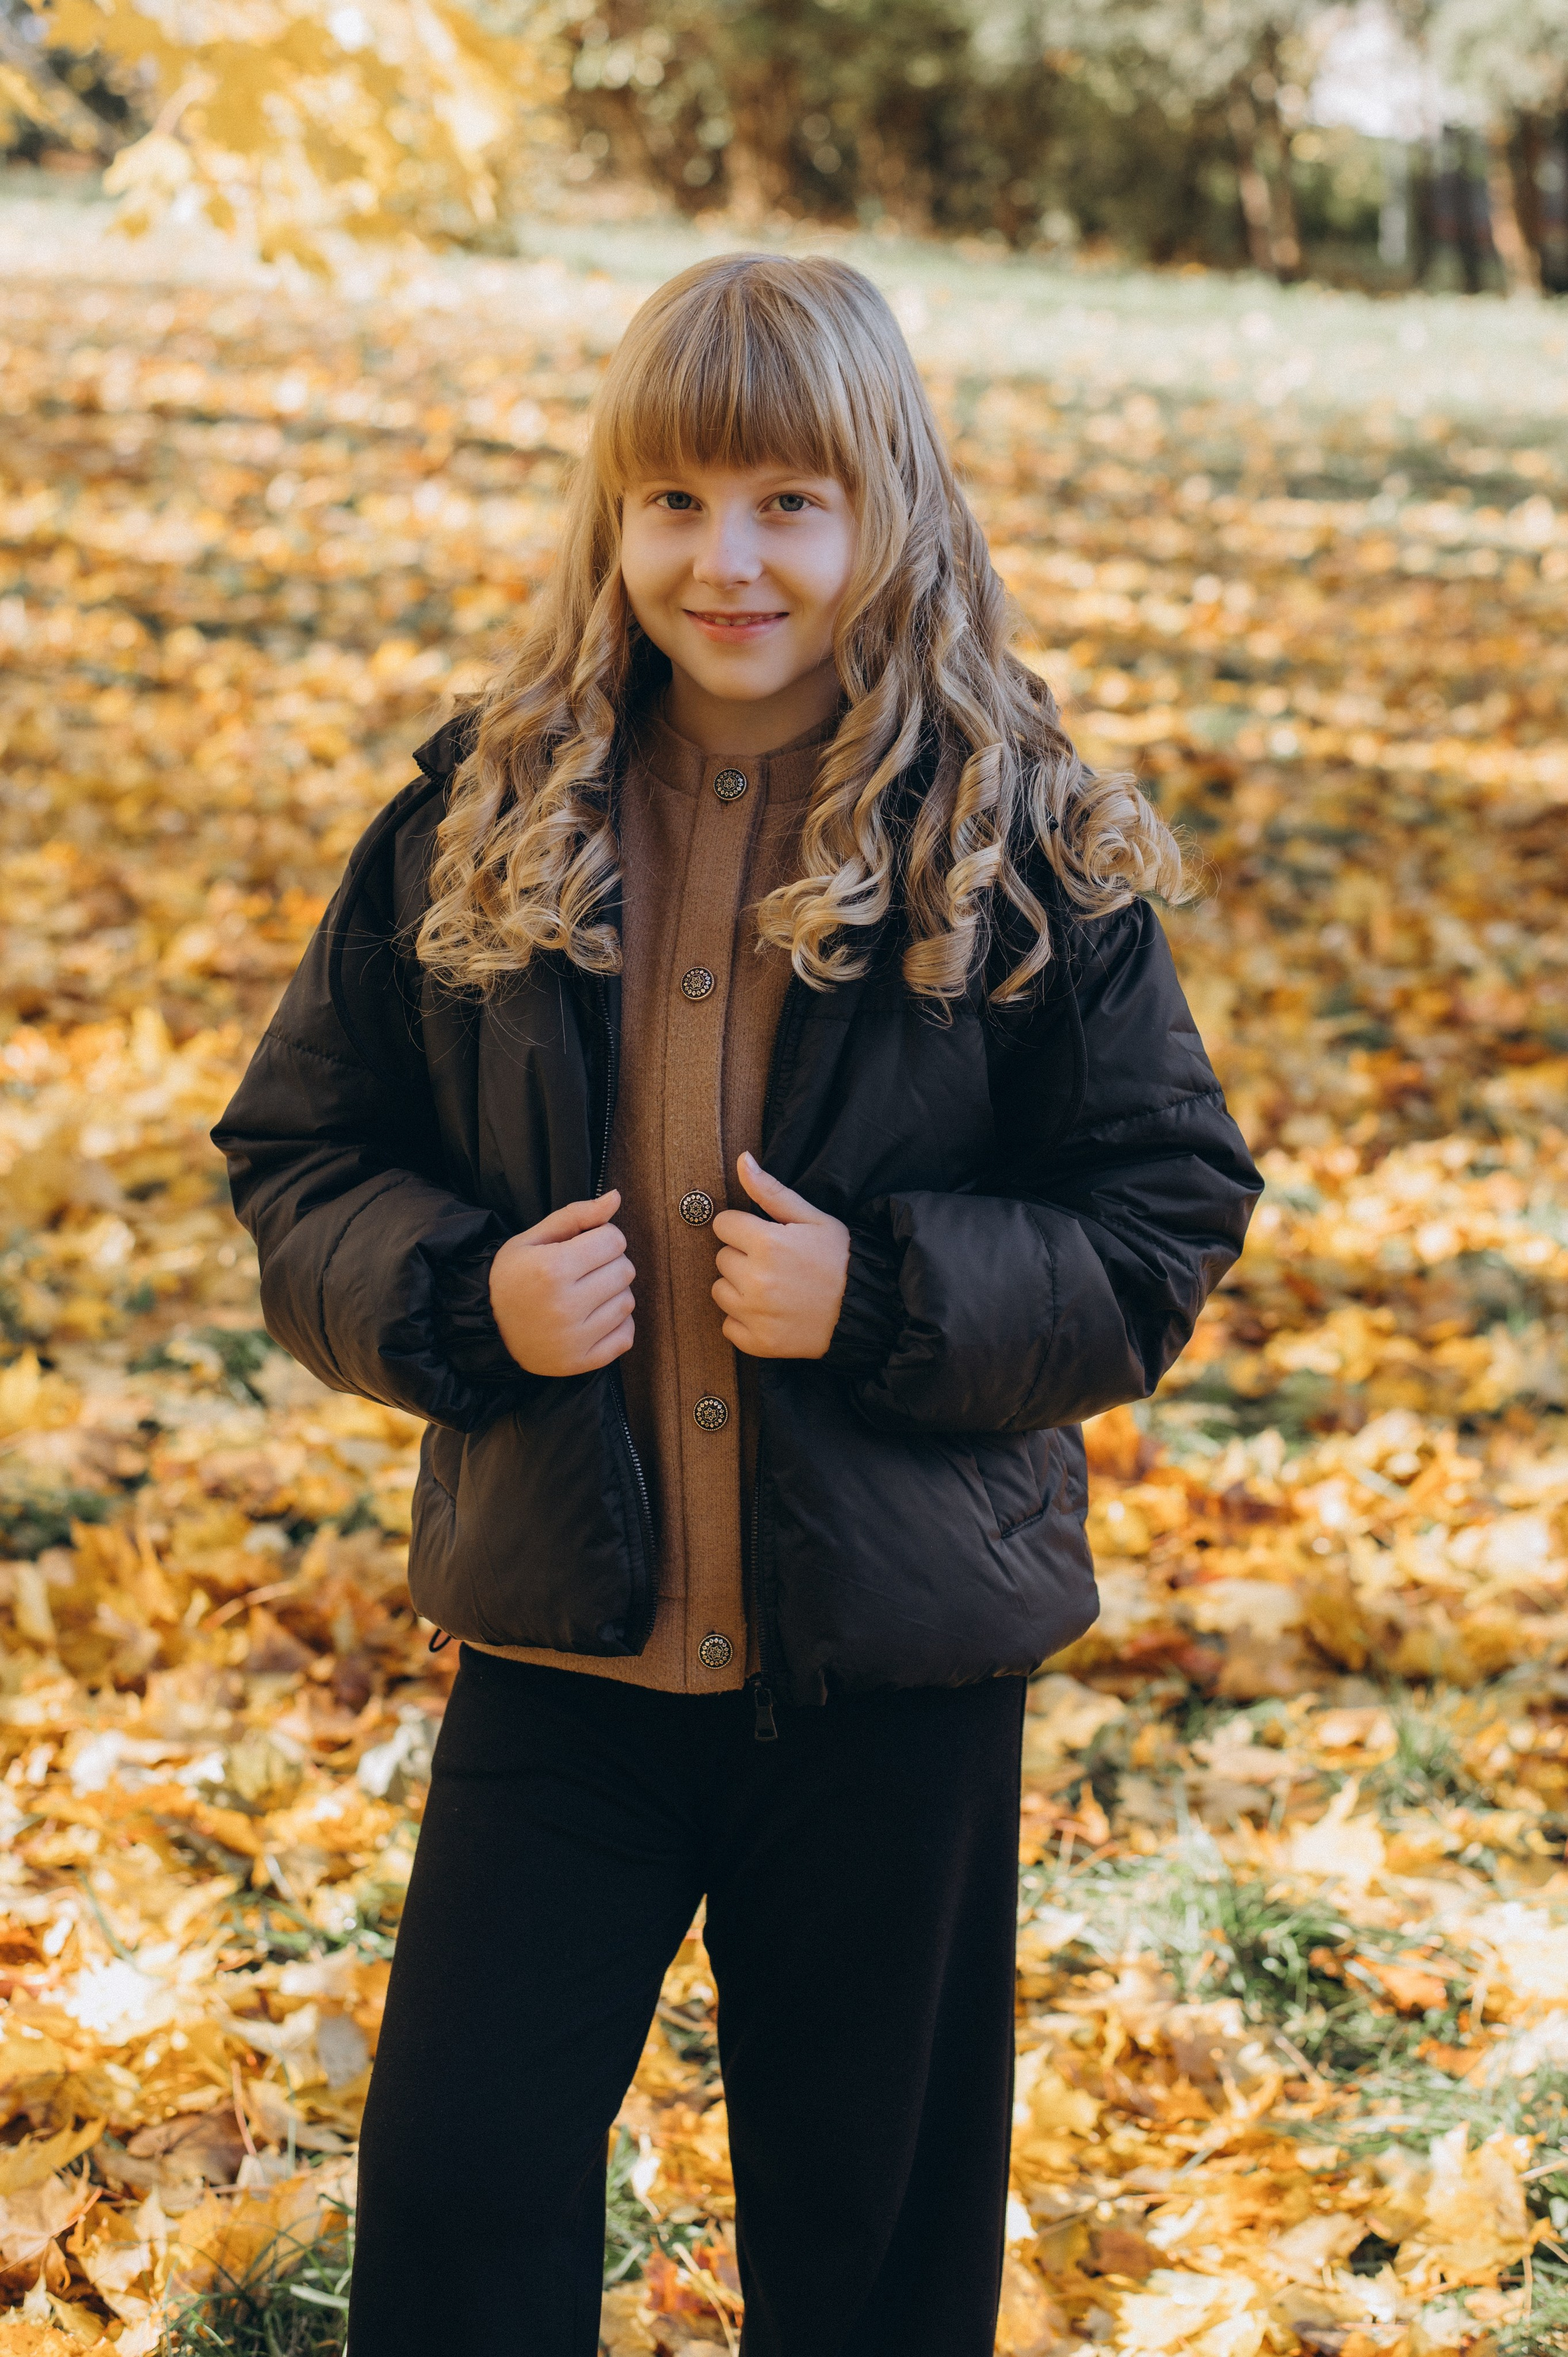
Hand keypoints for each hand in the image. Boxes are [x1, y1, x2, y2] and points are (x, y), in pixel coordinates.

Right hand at [488, 1191, 634, 1376]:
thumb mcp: (534, 1238)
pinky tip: (592, 1318)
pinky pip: (626, 1337)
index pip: (614, 1240)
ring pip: (627, 1303)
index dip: (602, 1237)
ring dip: (613, 1293)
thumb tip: (616, 1197)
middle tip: (584, 1270)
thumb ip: (577, 1215)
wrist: (486, 1327)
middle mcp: (565, 1306)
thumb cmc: (511, 1277)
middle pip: (625, 1270)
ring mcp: (574, 1339)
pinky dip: (617, 1325)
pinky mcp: (580, 1362)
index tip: (584, 1245)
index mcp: (552, 1269)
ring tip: (586, 1293)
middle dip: (609, 1263)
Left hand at [711, 1153, 849, 1360]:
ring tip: (773, 1288)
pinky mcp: (758, 1342)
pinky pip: (728, 1325)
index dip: (743, 1228)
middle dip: (743, 1257)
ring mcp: (755, 1314)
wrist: (867, 1309)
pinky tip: (771, 1313)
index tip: (765, 1237)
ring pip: (720, 1291)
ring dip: (739, 1288)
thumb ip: (770, 1191)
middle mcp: (755, 1279)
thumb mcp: (812, 1218)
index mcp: (767, 1243)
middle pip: (721, 1258)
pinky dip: (745, 1321)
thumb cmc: (841, 1258)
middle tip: (776, 1264)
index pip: (723, 1224)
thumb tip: (742, 1161)